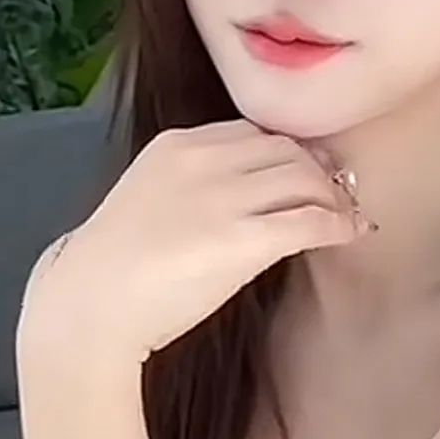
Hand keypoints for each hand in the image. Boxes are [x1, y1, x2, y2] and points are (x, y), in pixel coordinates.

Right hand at [16, 120, 370, 369]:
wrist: (91, 305)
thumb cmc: (113, 268)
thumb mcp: (146, 199)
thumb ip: (188, 187)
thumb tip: (237, 200)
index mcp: (176, 145)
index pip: (251, 133)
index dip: (286, 152)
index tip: (304, 172)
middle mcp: (204, 160)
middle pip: (285, 149)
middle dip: (317, 170)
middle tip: (336, 194)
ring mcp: (225, 198)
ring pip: (305, 179)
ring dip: (333, 196)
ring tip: (344, 216)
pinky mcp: (243, 239)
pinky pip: (310, 220)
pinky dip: (337, 224)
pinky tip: (348, 234)